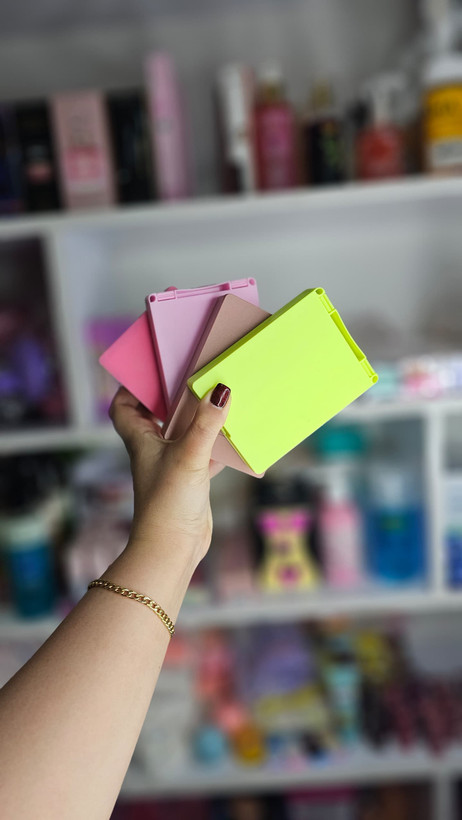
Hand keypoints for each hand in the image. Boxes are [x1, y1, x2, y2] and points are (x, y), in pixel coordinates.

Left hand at [109, 384, 230, 568]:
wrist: (173, 549)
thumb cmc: (168, 503)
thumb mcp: (189, 456)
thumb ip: (206, 424)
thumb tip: (221, 391)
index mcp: (141, 440)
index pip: (123, 407)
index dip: (131, 387)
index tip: (152, 371)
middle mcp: (153, 450)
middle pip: (156, 415)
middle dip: (172, 397)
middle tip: (193, 377)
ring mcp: (172, 465)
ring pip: (183, 433)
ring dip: (198, 419)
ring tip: (218, 399)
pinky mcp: (191, 480)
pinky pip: (204, 454)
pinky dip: (217, 445)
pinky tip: (235, 437)